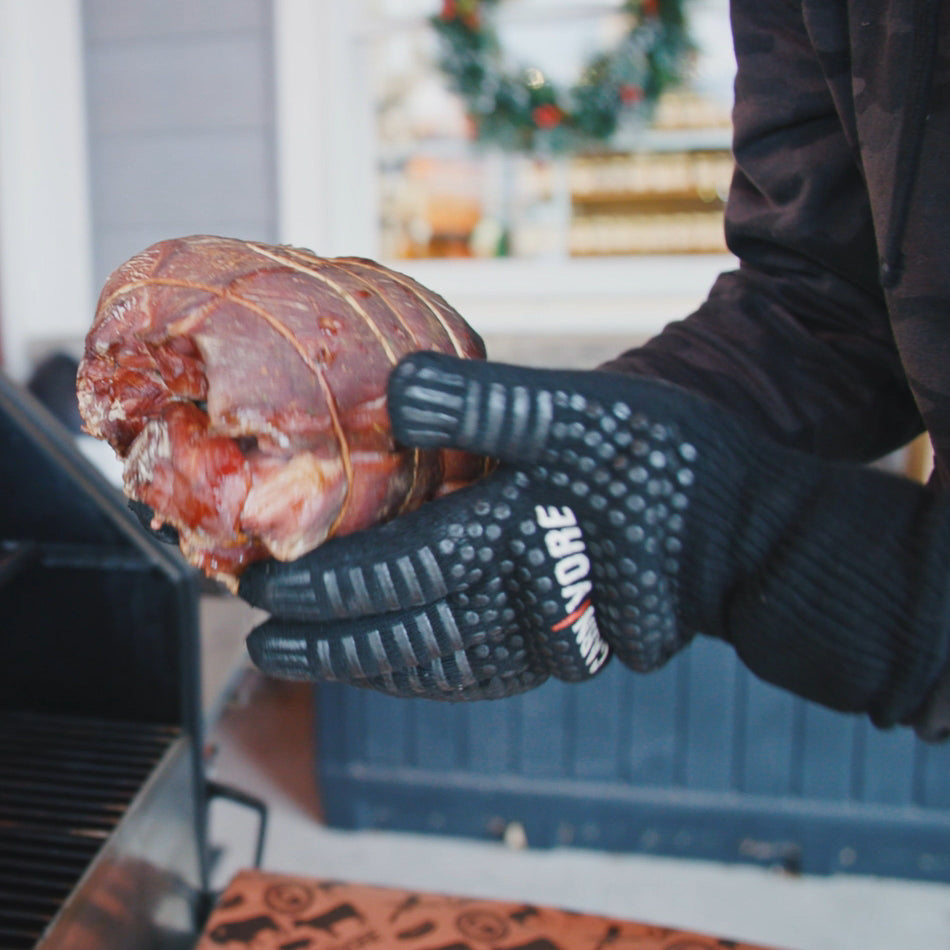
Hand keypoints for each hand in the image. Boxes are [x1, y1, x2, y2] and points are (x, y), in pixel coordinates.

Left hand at [239, 353, 745, 700]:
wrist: (749, 531)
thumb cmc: (663, 459)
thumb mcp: (579, 407)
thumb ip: (486, 405)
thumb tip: (394, 392)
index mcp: (516, 536)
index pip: (400, 573)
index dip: (329, 583)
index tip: (266, 584)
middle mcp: (522, 601)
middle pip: (410, 635)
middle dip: (331, 643)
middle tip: (264, 643)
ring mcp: (547, 636)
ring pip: (442, 667)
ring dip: (372, 669)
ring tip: (312, 667)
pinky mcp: (570, 646)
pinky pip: (486, 676)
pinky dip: (432, 678)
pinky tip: (400, 673)